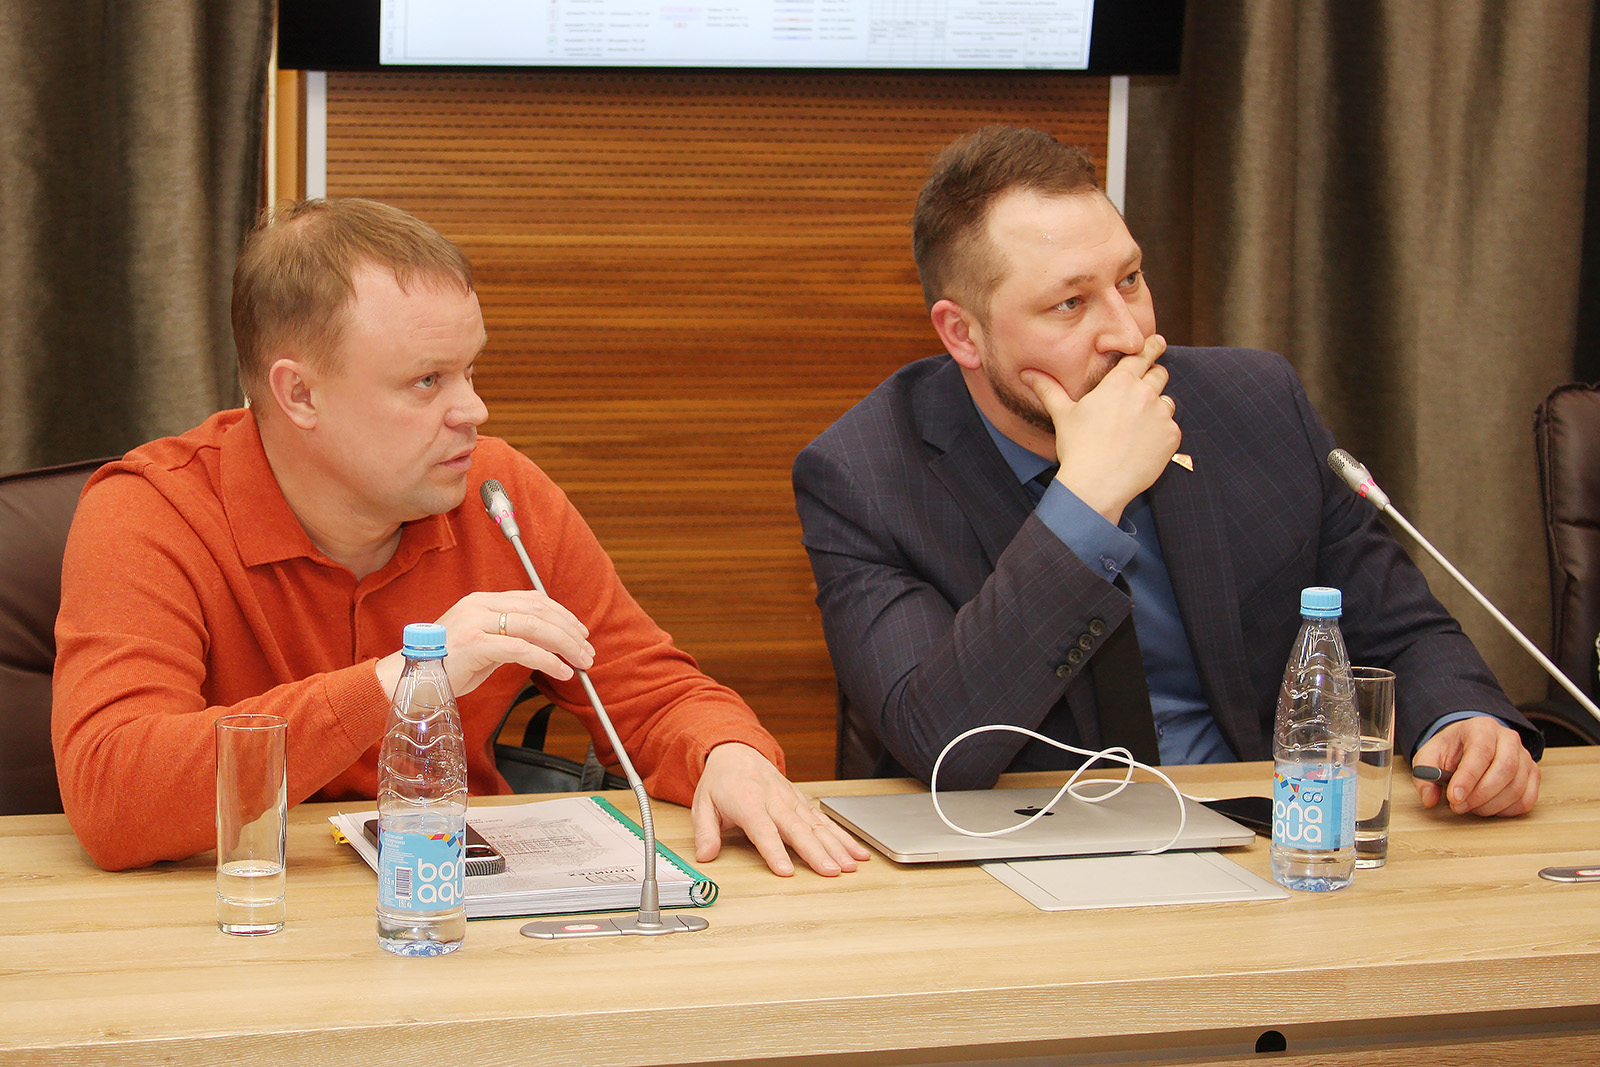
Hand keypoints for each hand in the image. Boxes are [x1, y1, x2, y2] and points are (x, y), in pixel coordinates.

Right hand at [374, 590, 594, 698]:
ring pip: (535, 627)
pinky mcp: (475, 644)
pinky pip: (522, 649)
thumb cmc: (444, 668)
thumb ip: (507, 637)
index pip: (532, 600)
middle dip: (569, 631)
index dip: (561, 614)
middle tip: (588, 651)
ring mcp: (476, 622)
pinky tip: (561, 671)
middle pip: (539, 611)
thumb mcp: (481, 646)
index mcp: (482, 601)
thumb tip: (544, 644)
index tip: (580, 632)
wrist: (407, 682)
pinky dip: (548, 660)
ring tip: (582, 663)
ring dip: (565, 645)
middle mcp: (480, 605)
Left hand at [690, 742, 871, 876]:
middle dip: (816, 852)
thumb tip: (705, 856)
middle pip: (798, 829)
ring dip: (836, 846)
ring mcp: (792, 801)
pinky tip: (857, 852)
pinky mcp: (803, 803)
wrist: (737, 752)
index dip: (774, 851)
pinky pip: (826, 821)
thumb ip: (705, 832)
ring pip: (817, 825)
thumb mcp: (703, 804)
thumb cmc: (721, 782)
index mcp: (748, 803)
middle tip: (831, 871)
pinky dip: (843, 836)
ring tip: (850, 865)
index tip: (786, 871)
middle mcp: (775, 801)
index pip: (763, 831)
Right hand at [1021, 334, 1178, 522]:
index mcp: (1120, 383)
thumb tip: (1027, 373)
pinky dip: (1160, 434)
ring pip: (1166, 402)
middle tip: (1141, 392)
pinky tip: (1142, 446)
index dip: (1151, 346)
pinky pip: (1171, 428)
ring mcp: (1161, 415)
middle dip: (1153, 378)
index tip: (1158, 342)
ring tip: (1137, 427)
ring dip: (1156, 408)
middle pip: (1160, 374)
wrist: (1097, 484)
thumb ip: (1049, 389)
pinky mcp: (1171, 437)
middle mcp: (1144, 393)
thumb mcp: (1062, 414)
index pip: (1142, 355)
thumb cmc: (1078, 448)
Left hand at [1412, 716, 1539, 816]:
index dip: (1468, 778)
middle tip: (1459, 807)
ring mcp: (1524, 756)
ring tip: (1470, 807)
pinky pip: (1527, 799)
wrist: (1470, 745)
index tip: (1454, 797)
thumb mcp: (1430, 756)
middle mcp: (1508, 738)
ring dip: (1491, 805)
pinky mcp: (1533, 774)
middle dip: (1480, 794)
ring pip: (1517, 787)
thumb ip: (1425, 775)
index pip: (1480, 752)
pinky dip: (1507, 811)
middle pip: (1505, 769)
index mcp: (1481, 727)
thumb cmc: (1451, 750)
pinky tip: (1488, 808)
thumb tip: (1429, 799)